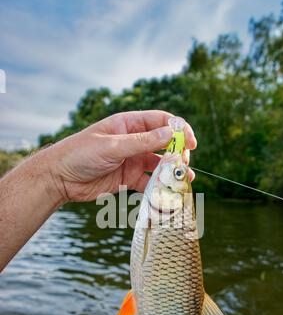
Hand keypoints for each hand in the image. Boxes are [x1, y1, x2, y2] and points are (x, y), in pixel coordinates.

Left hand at [48, 110, 196, 201]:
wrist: (59, 178)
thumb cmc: (80, 153)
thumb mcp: (112, 146)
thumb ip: (142, 142)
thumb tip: (170, 134)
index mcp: (128, 124)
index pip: (161, 121)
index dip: (178, 129)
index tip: (190, 143)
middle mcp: (133, 141)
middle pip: (164, 144)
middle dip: (177, 152)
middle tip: (184, 164)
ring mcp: (132, 160)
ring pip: (159, 165)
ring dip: (172, 171)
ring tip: (185, 179)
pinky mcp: (128, 178)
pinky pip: (149, 183)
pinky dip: (159, 188)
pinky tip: (169, 193)